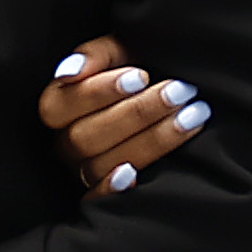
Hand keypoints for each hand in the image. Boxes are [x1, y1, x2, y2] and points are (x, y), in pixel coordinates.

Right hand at [40, 35, 205, 194]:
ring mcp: (83, 171)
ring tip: (192, 117)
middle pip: (84, 137)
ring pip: (100, 165)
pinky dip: (111, 190)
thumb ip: (95, 55)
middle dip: (137, 113)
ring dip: (150, 141)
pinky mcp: (103, 193)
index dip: (98, 92)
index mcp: (59, 107)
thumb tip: (72, 72)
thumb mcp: (120, 51)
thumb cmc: (142, 69)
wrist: (174, 94)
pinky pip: (95, 200)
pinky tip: (134, 175)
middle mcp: (66, 142)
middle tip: (180, 92)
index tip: (141, 76)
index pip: (60, 106)